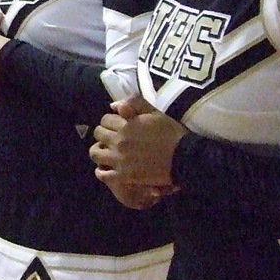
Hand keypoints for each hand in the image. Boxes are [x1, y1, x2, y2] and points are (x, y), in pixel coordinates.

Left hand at [89, 93, 184, 208]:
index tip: (118, 125)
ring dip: (99, 151)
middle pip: (98, 134)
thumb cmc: (171, 134)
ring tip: (107, 152)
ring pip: (95, 153)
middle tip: (113, 138)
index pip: (105, 119)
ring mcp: (120, 160)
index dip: (111, 121)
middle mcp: (119, 141)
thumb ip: (135, 103)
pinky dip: (102, 171)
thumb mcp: (155, 113)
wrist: (184, 158)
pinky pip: (102, 174)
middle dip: (104, 133)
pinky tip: (108, 168)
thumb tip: (113, 106)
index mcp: (126, 125)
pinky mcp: (124, 176)